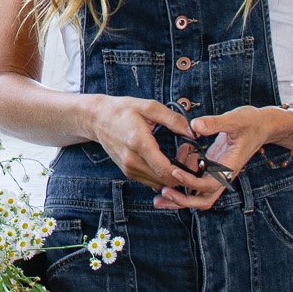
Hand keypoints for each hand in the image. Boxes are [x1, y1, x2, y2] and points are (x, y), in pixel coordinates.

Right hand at [85, 95, 228, 203]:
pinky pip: (150, 181)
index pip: (165, 170)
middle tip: (191, 161)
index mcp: (139, 143)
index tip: (195, 165)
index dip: (184, 172)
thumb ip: (174, 119)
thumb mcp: (150, 107)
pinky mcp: (127, 172)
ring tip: (180, 161)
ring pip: (158, 184)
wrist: (97, 119)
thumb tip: (194, 131)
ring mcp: (128, 168)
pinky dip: (161, 177)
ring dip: (171, 177)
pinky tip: (167, 164)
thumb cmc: (123, 110)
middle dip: (181, 175)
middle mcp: (132, 160)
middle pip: (163, 180)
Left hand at [168, 104, 292, 209]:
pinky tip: (174, 165)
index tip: (174, 172)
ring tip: (159, 193)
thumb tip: (194, 126)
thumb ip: (215, 123)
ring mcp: (218, 173)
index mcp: (229, 166)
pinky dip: (185, 179)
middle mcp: (223, 174)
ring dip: (181, 196)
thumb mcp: (235, 119)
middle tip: (161, 195)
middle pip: (203, 199)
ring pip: (199, 194)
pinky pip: (198, 181)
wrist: (263, 124)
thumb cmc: (252, 122)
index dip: (191, 181)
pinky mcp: (214, 167)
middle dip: (182, 201)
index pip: (209, 184)